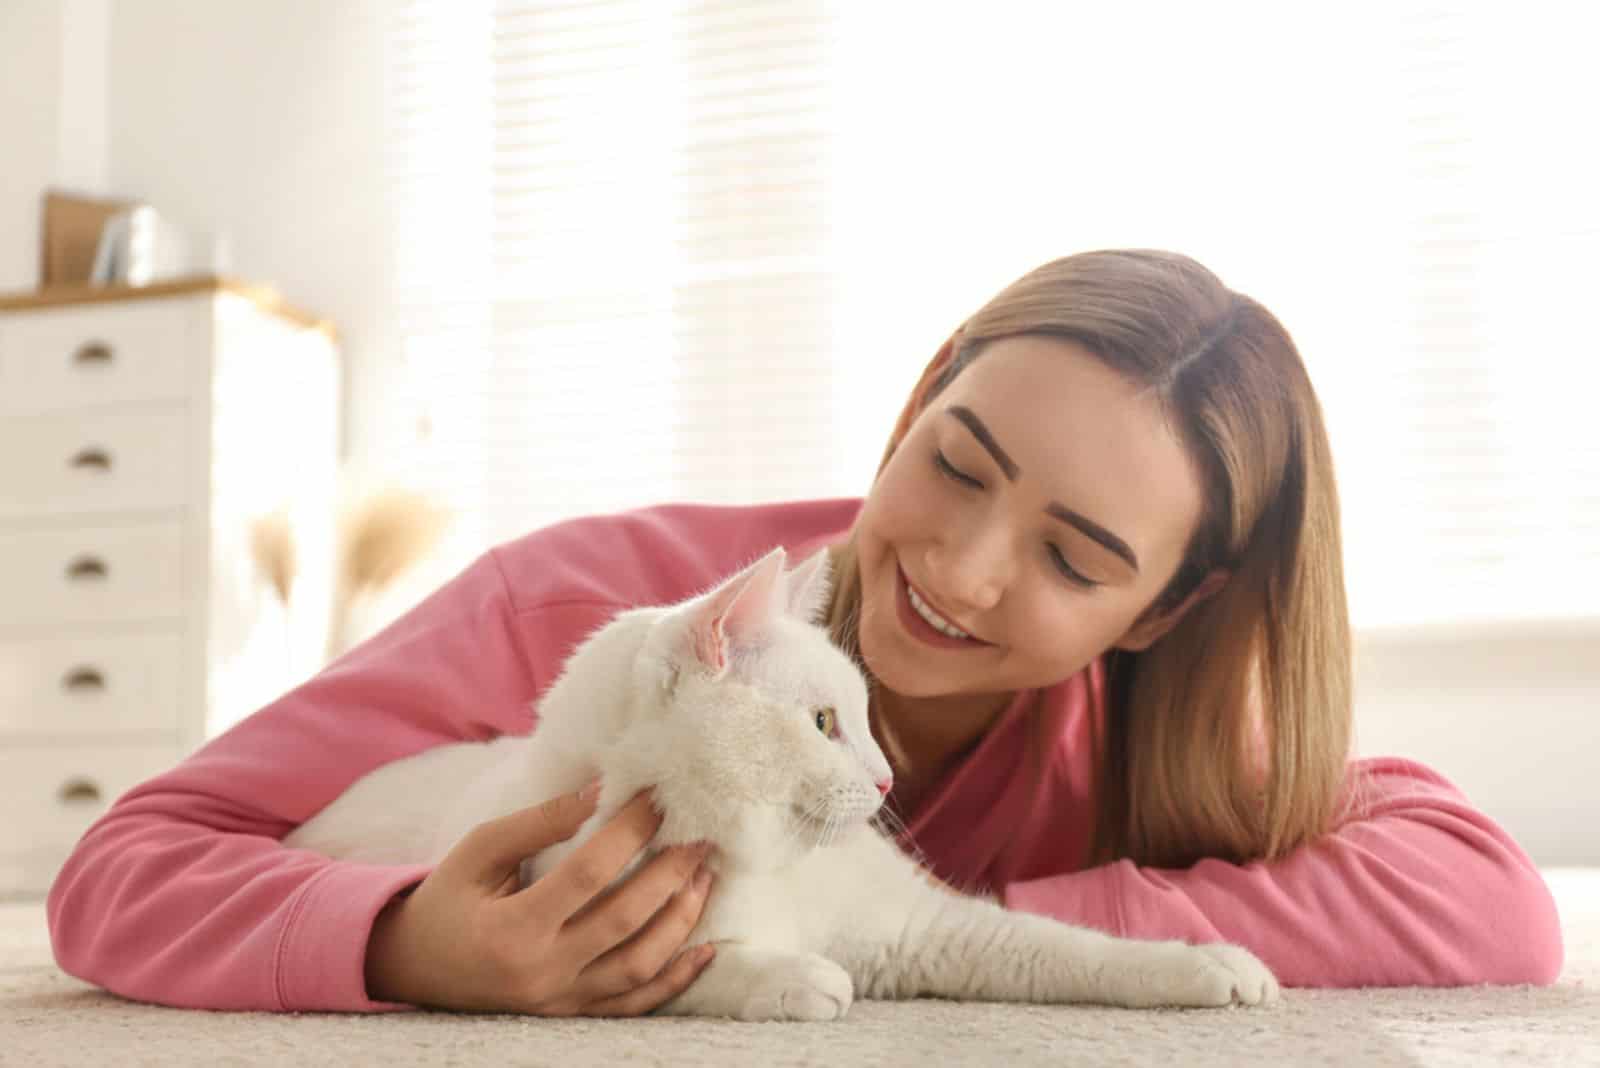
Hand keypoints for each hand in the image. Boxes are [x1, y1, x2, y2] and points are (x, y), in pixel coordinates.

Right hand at [364, 785, 717, 1014]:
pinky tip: (706, 949)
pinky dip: (676, 980)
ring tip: (706, 876)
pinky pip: (635, 1005)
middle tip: (702, 834)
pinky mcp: (572, 1016)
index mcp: (513, 928)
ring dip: (683, 920)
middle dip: (672, 872)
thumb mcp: (479, 851)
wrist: (415, 968)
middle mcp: (542, 972)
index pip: (588, 873)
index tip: (658, 797)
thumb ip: (539, 821)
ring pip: (641, 967)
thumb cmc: (448, 899)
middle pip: (626, 919)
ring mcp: (560, 1001)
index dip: (629, 831)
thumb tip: (601, 790)